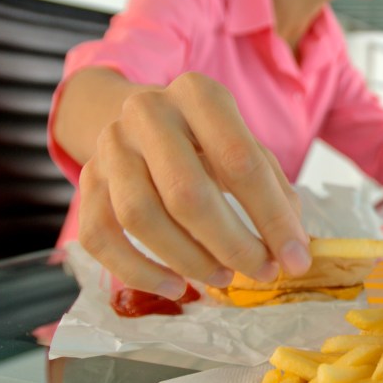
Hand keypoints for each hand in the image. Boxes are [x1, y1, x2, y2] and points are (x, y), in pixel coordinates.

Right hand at [76, 72, 310, 298]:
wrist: (143, 119)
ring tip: (223, 278)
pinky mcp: (86, 179)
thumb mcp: (246, 146)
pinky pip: (99, 236)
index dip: (272, 217)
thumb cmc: (207, 139)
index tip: (295, 259)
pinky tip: (175, 287)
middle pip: (186, 193)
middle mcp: (148, 112)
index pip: (240, 161)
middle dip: (231, 244)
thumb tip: (293, 249)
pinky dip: (137, 271)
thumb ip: (274, 191)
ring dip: (187, 260)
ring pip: (140, 217)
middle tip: (261, 272)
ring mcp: (110, 145)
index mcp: (198, 95)